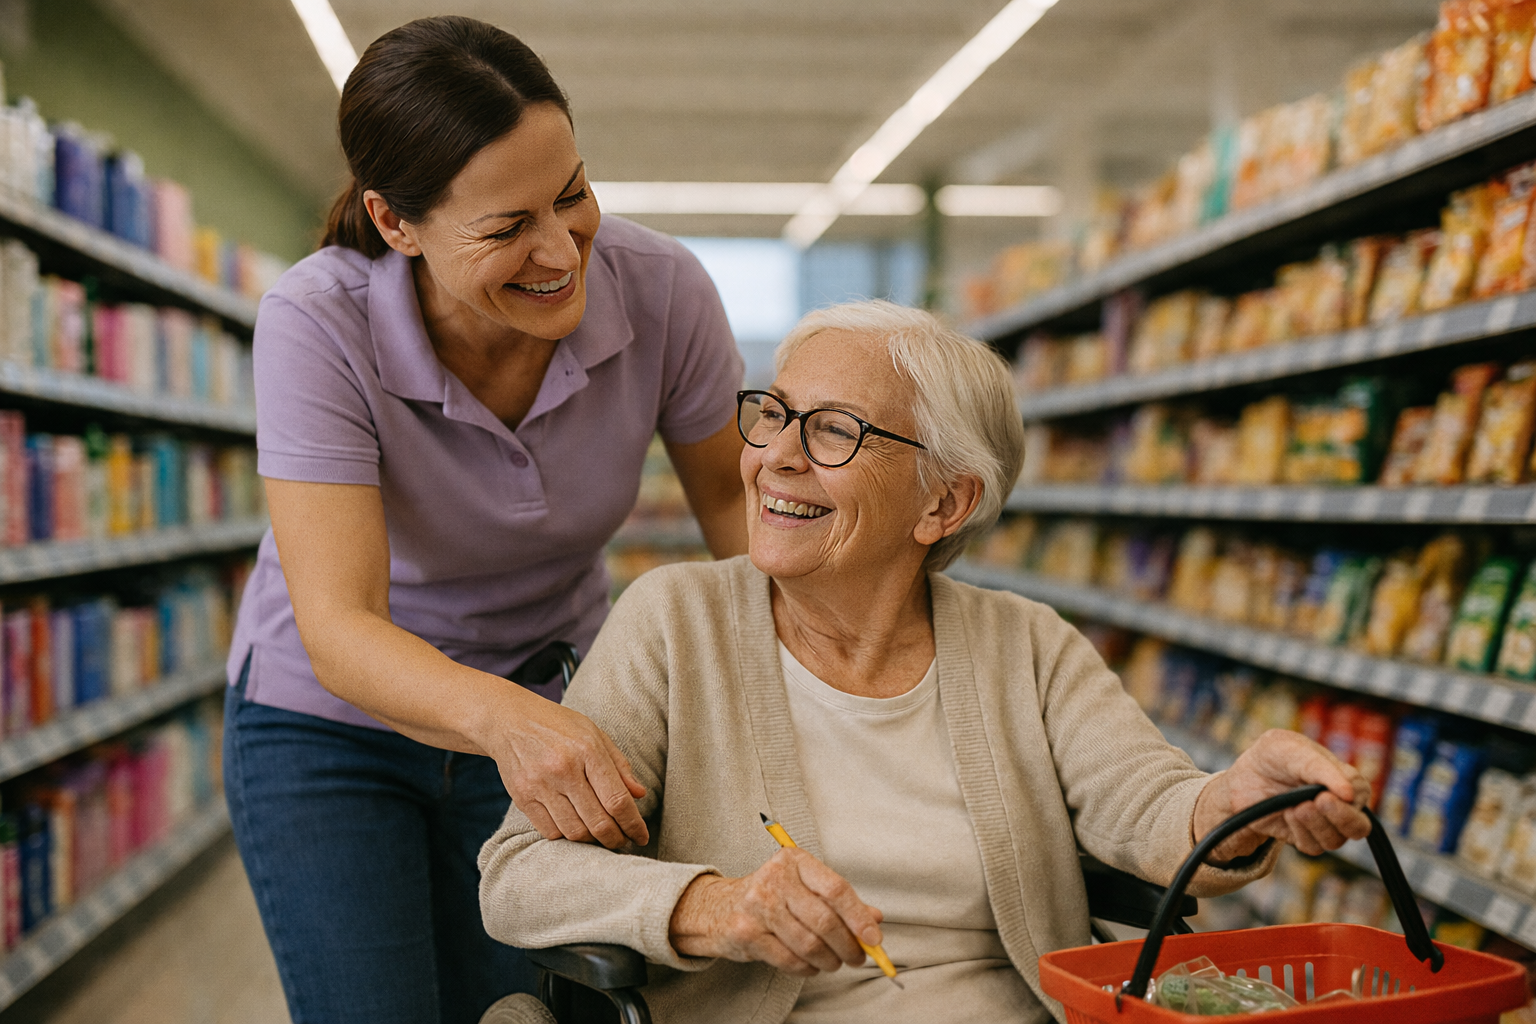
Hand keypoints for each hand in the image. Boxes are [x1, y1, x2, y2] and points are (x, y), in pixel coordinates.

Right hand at [483, 686, 648, 849]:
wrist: (509, 720)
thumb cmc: (558, 726)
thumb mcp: (594, 734)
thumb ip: (619, 765)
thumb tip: (639, 795)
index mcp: (588, 750)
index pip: (617, 800)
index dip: (633, 825)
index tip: (641, 837)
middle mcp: (564, 769)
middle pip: (598, 822)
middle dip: (616, 839)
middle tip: (624, 842)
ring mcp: (540, 785)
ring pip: (574, 832)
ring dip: (592, 842)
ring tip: (601, 838)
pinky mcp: (522, 797)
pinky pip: (550, 832)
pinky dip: (567, 838)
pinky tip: (576, 829)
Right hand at [668, 848, 883, 974]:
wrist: (719, 907)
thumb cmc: (771, 896)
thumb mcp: (805, 888)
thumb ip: (840, 902)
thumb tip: (874, 920)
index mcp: (795, 861)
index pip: (836, 888)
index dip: (859, 917)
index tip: (873, 939)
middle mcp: (775, 878)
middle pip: (824, 920)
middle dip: (848, 946)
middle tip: (857, 957)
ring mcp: (758, 905)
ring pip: (808, 944)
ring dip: (829, 960)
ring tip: (834, 962)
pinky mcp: (746, 932)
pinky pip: (789, 959)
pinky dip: (807, 968)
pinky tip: (810, 965)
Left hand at [1193, 729, 1371, 858]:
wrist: (1243, 776)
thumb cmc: (1273, 756)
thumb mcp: (1291, 749)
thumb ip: (1322, 768)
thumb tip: (1350, 794)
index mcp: (1344, 779)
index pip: (1361, 793)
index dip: (1350, 796)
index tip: (1326, 792)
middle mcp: (1339, 805)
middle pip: (1359, 827)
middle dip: (1342, 818)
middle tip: (1318, 801)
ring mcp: (1323, 824)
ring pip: (1336, 841)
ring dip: (1316, 824)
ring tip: (1296, 806)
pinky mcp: (1304, 838)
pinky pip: (1312, 847)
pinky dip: (1300, 832)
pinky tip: (1286, 814)